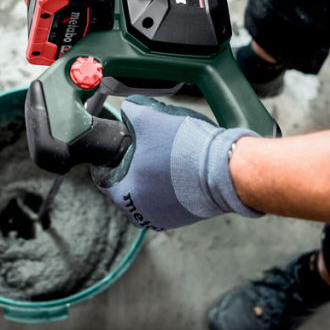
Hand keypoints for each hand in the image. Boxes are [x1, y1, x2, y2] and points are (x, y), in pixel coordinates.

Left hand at [91, 95, 262, 230]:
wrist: (224, 169)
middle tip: (149, 148)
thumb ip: (131, 112)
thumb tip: (129, 110)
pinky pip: (168, 200)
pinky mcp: (183, 219)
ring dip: (154, 177)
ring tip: (169, 158)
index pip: (105, 176)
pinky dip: (171, 186)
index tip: (123, 147)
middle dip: (135, 167)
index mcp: (124, 193)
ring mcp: (162, 219)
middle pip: (128, 184)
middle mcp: (140, 213)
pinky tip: (182, 170)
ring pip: (148, 193)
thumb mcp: (149, 117)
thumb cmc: (184, 149)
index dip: (113, 157)